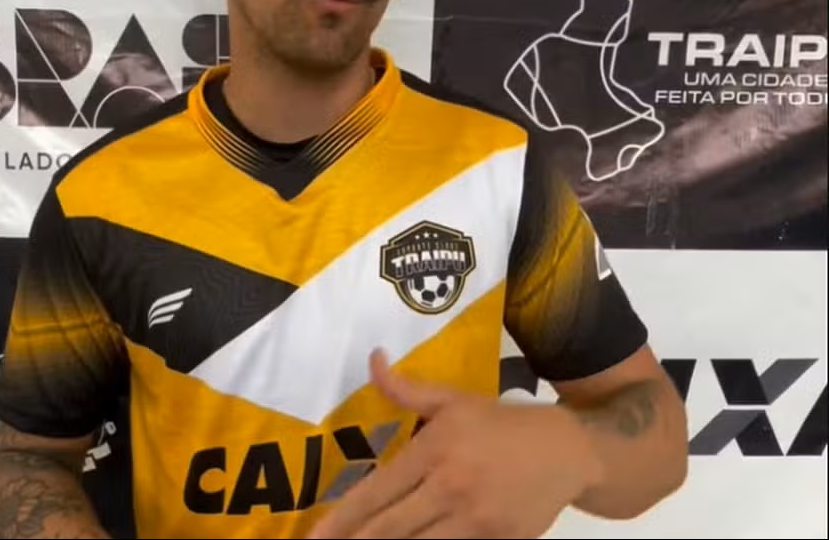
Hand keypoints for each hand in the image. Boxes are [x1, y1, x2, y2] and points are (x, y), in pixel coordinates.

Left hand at [307, 350, 603, 538]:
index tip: (314, 535)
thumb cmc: (501, 424)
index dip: (343, 518)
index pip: (379, 490)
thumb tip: (373, 360)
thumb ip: (407, 390)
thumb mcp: (454, 400)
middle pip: (391, 528)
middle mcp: (450, 486)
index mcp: (435, 449)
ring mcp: (475, 521)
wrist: (566, 452)